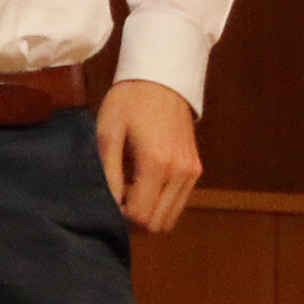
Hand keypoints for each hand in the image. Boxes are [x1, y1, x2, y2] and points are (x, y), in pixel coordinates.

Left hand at [96, 79, 202, 233]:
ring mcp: (191, 172)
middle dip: (135, 220)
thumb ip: (109, 172)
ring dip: (149, 213)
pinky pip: (179, 202)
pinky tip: (145, 183)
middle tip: (118, 198)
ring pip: (171, 217)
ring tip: (131, 190)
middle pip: (158, 224)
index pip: (140, 215)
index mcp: (156, 163)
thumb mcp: (108, 132)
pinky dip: (162, 203)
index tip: (109, 200)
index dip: (121, 217)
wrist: (162, 79)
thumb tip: (109, 206)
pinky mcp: (196, 169)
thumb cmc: (129, 102)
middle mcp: (179, 173)